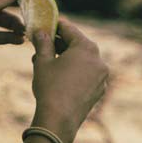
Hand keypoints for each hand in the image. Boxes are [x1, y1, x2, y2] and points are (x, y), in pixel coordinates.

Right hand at [30, 17, 107, 142]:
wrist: (59, 118)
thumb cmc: (50, 87)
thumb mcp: (42, 62)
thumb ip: (42, 43)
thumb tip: (40, 32)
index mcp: (86, 48)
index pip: (69, 30)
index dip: (55, 25)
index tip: (44, 23)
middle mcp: (99, 60)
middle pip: (78, 45)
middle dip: (59, 43)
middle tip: (42, 42)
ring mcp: (101, 76)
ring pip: (82, 60)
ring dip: (65, 58)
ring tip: (45, 61)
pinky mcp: (99, 89)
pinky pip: (86, 74)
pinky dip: (73, 71)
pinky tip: (57, 76)